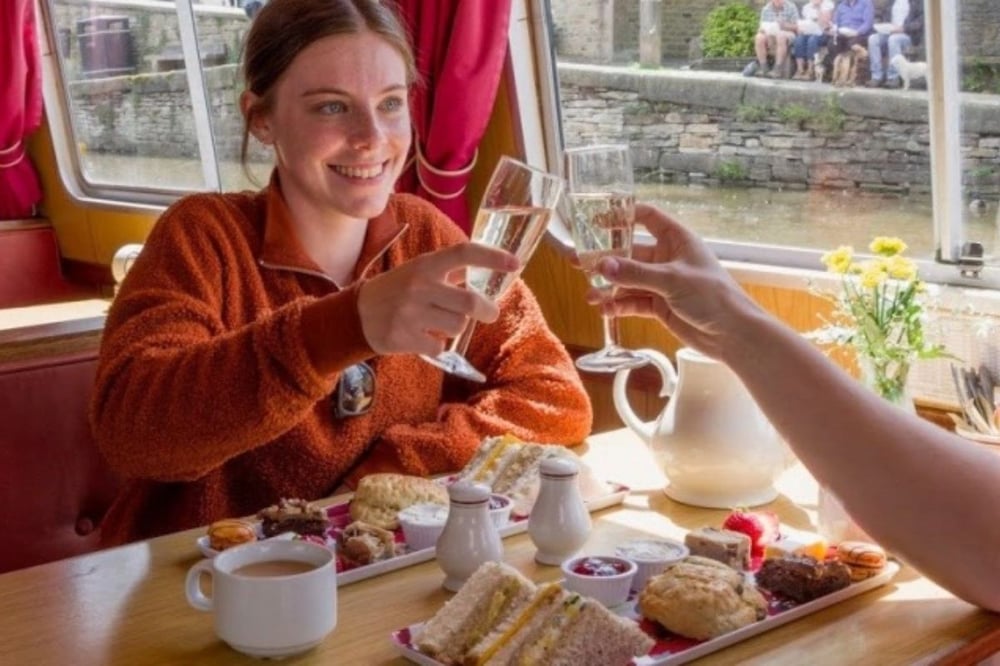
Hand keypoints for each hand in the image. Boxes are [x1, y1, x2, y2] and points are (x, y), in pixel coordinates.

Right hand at [357, 242, 518, 355]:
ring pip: (458, 326)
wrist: (357, 315)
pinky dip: (438, 345)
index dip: (492, 257)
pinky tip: (424, 337)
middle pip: (470, 303)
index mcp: (425, 265)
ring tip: (441, 323)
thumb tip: (489, 269)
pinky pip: (440, 346)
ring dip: (457, 327)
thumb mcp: (419, 271)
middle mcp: (419, 286)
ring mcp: (410, 313)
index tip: (515, 263)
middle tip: (490, 313)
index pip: (464, 253)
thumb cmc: (396, 290)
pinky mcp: (404, 337)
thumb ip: (450, 271)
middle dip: (488, 310)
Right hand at [585, 204, 756, 357]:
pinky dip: (619, 306)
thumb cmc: (713, 296)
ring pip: (629, 281)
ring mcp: (663, 283)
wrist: (732, 333)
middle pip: (631, 253)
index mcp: (677, 240)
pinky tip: (605, 310)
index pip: (647, 218)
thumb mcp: (671, 280)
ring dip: (610, 288)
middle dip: (607, 260)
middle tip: (581, 263)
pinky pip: (634, 302)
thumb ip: (635, 273)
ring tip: (590, 296)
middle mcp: (668, 258)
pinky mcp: (661, 306)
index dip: (623, 216)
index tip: (598, 220)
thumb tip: (602, 266)